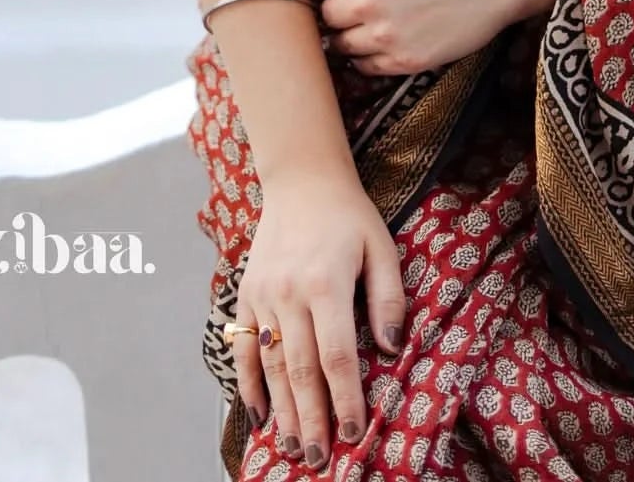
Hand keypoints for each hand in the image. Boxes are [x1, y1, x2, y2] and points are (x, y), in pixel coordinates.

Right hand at [232, 163, 404, 468]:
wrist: (301, 180)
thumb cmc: (348, 216)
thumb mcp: (381, 247)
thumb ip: (387, 298)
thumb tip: (392, 348)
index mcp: (326, 283)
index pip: (337, 355)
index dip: (345, 399)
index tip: (355, 432)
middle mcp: (289, 293)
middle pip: (301, 369)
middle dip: (312, 419)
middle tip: (320, 458)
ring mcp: (262, 296)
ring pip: (270, 365)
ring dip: (282, 410)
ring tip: (293, 446)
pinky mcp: (245, 295)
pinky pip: (241, 348)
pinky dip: (248, 384)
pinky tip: (259, 414)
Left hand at [306, 0, 560, 76]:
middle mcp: (363, 1)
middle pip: (324, 16)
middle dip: (337, 8)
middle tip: (359, 1)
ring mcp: (383, 35)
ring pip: (340, 45)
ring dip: (350, 34)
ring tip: (374, 20)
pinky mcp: (403, 61)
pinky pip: (365, 67)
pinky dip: (368, 56)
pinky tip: (385, 38)